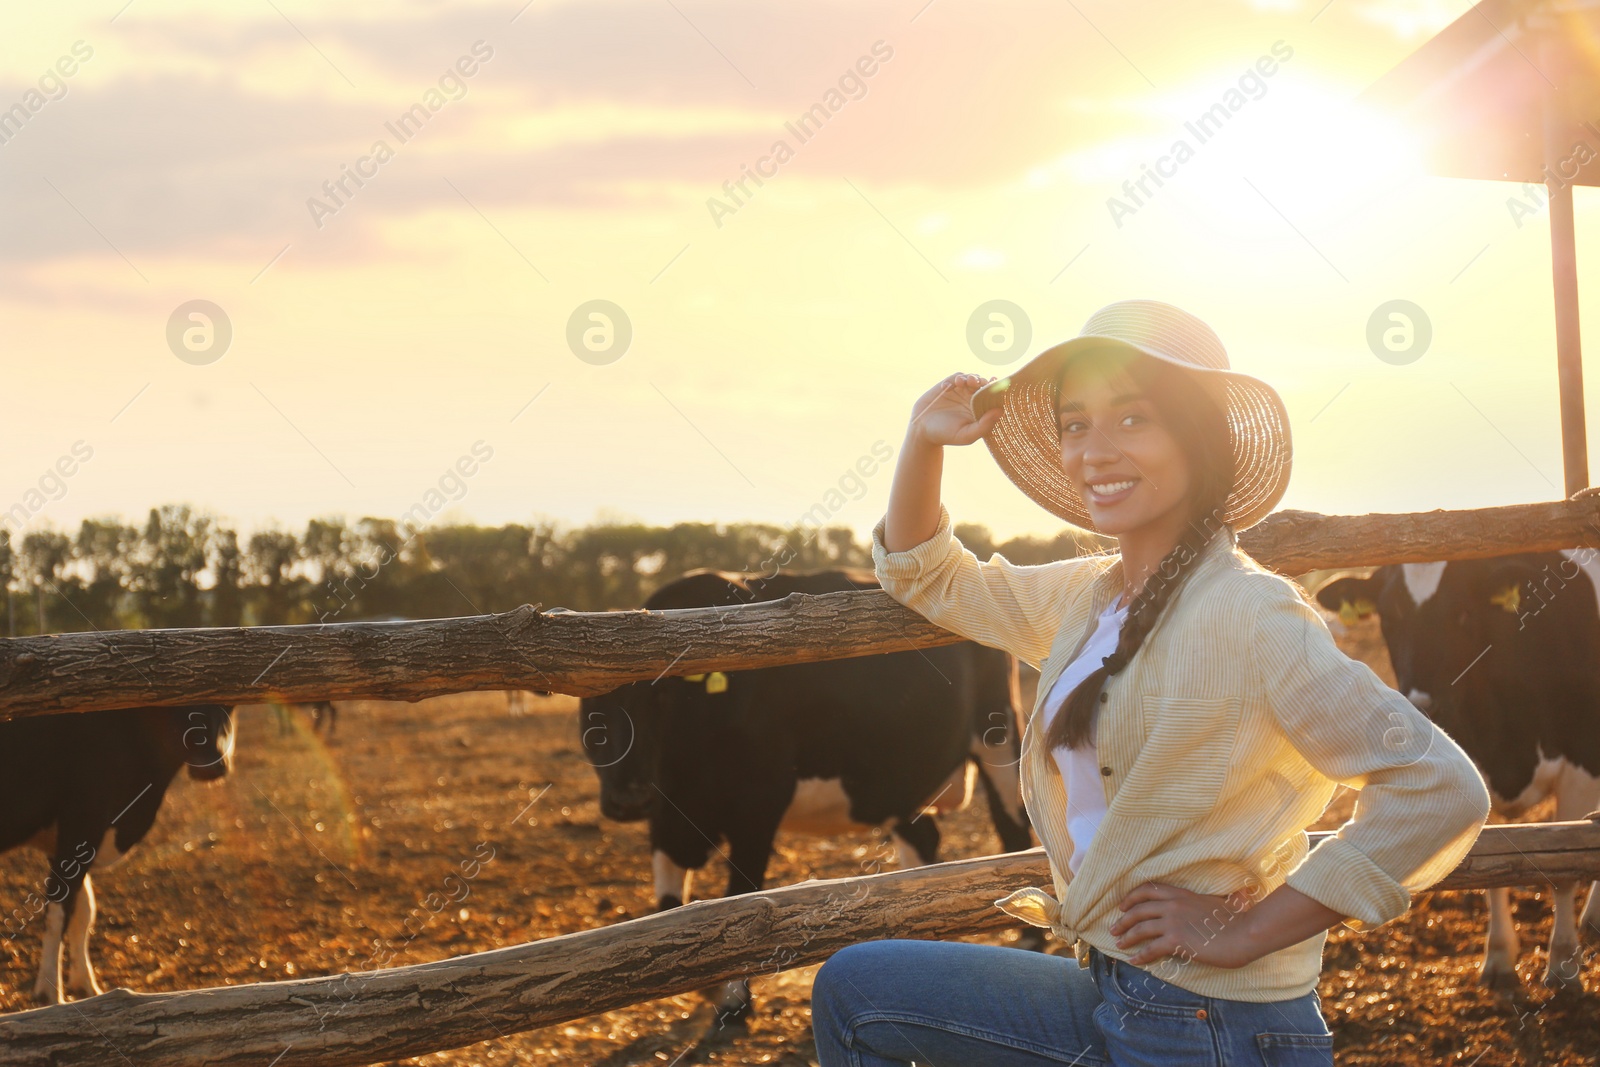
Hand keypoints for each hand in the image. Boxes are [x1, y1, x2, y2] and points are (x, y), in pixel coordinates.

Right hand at [908, 373, 1001, 447]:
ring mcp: (960, 391)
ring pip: (970, 377)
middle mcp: (972, 398)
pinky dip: (953, 379)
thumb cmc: (947, 435)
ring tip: (962, 382)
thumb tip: (1000, 411)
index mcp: (980, 409)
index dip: (996, 389)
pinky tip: (946, 388)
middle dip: (981, 381)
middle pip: (983, 384)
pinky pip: (955, 377)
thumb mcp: (967, 435)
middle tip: (975, 382)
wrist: (923, 431)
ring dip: (969, 377)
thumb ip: (984, 425)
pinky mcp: (948, 385)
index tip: (996, 383)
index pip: (992, 397)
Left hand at [1108, 881, 1260, 968]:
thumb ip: (1206, 902)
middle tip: (1113, 928)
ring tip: (1118, 944)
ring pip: (1140, 928)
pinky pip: (1151, 949)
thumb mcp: (1217, 903)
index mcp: (1181, 894)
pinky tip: (1133, 960)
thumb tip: (1220, 900)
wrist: (1244, 933)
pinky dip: (1140, 955)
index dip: (1131, 897)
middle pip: (1138, 910)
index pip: (1148, 889)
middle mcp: (1173, 905)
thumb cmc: (1236, 920)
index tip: (1122, 905)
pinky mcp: (1177, 941)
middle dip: (1123, 919)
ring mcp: (1173, 922)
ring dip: (1126, 937)